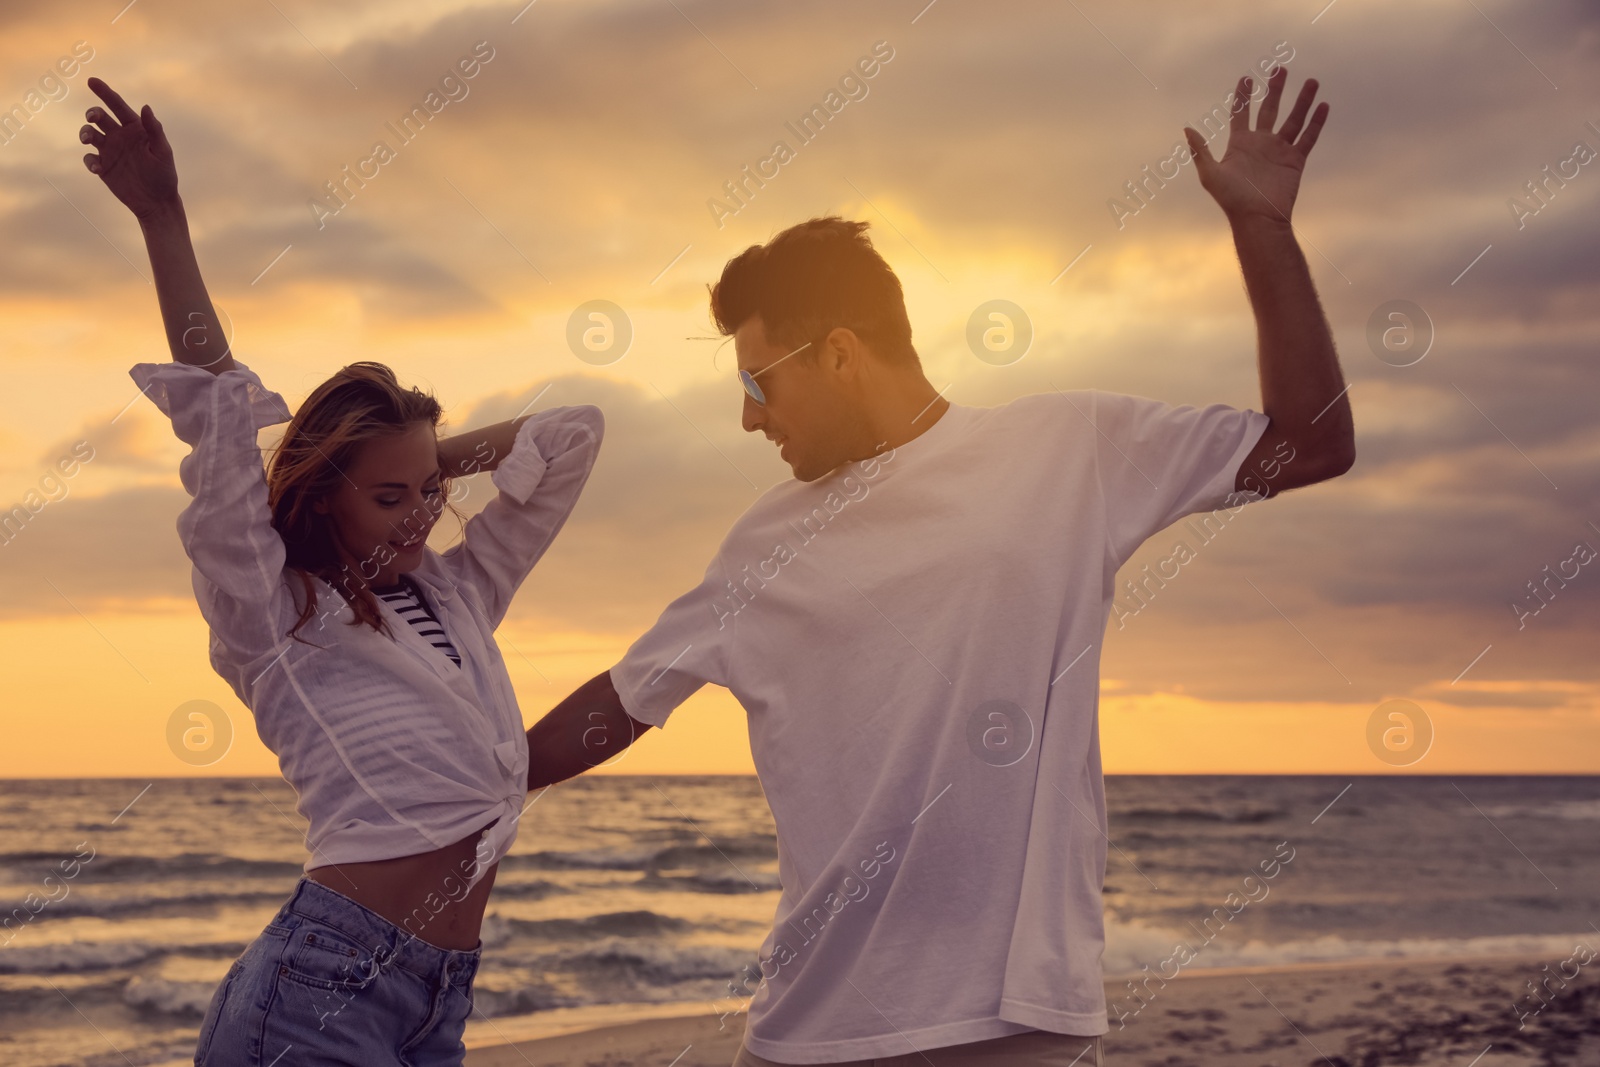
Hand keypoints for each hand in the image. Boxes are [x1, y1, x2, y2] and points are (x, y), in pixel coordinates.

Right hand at [79, 77, 178, 220]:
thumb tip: (146, 107)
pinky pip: (89, 158)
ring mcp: (109, 151)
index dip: (105, 92)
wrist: (157, 202)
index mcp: (135, 128)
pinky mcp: (102, 166)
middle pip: (99, 117)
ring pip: (89, 134)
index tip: (91, 80)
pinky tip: (98, 168)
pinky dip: (89, 160)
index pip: (117, 106)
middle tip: (93, 118)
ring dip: (85, 133)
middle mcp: (120, 136)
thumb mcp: (163, 152)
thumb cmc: (164, 175)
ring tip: (88, 139)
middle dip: (92, 113)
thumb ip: (154, 130)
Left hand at [1182, 68, 1328, 226]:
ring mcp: (1279, 151)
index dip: (1243, 96)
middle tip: (1281, 69)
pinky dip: (1316, 122)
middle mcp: (1260, 144)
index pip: (1241, 113)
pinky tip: (1323, 106)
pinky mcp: (1295, 161)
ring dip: (1302, 101)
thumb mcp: (1210, 173)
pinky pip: (1308, 138)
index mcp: (1240, 144)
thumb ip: (1200, 150)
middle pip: (1269, 109)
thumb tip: (1187, 128)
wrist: (1257, 218)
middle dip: (1275, 89)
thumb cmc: (1231, 199)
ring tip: (1312, 81)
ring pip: (1293, 119)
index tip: (1246, 78)